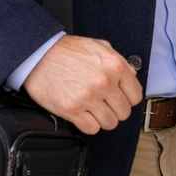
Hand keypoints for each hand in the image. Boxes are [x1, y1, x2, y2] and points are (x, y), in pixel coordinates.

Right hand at [22, 34, 144, 135]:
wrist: (39, 54)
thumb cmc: (68, 50)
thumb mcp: (100, 47)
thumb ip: (119, 62)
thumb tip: (131, 77)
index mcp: (115, 66)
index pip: (135, 96)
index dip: (128, 99)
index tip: (120, 99)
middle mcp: (104, 83)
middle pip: (124, 112)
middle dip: (115, 110)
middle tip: (105, 105)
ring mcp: (88, 97)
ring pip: (109, 123)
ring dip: (102, 119)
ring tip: (93, 111)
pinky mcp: (72, 110)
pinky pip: (91, 129)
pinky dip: (89, 125)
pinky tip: (83, 115)